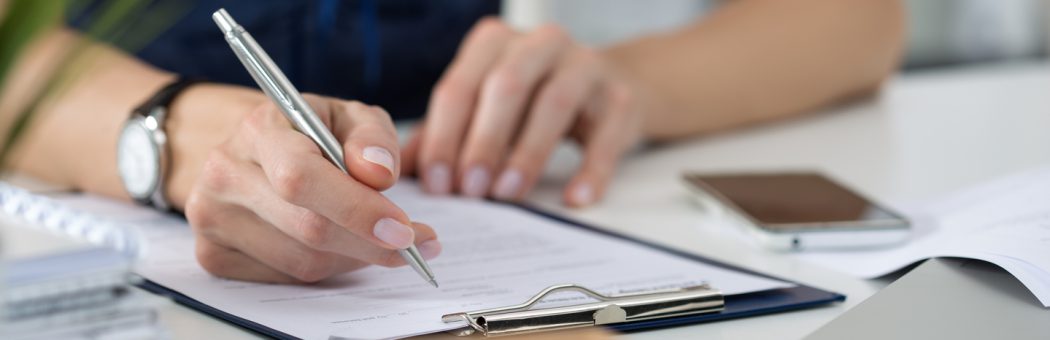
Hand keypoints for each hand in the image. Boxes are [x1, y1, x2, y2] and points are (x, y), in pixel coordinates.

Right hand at [184, 94, 440, 282]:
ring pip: (302, 261)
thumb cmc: (310, 132)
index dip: (357, 209)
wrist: (254, 151)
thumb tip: (379, 174)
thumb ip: (372, 137)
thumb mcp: (349, 118)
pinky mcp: (214, 254)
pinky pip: (287, 278)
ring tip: (378, 239)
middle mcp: (226, 173)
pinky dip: (327, 268)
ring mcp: (212, 217)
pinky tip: (340, 246)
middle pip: (307, 228)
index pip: (302, 177)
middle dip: (370, 242)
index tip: (403, 229)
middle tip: (414, 244)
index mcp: (259, 129)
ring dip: (353, 257)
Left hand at [402, 18, 644, 206]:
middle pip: (505, 86)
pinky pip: (606, 134)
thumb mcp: (484, 109)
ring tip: (508, 192)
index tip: (438, 183)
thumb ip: (442, 135)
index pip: (460, 85)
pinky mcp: (621, 97)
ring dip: (528, 152)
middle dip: (483, 140)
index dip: (444, 135)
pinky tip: (574, 198)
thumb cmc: (533, 102)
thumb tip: (395, 171)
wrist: (609, 88)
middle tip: (470, 190)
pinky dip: (591, 169)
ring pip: (554, 103)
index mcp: (495, 43)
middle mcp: (540, 44)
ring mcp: (586, 65)